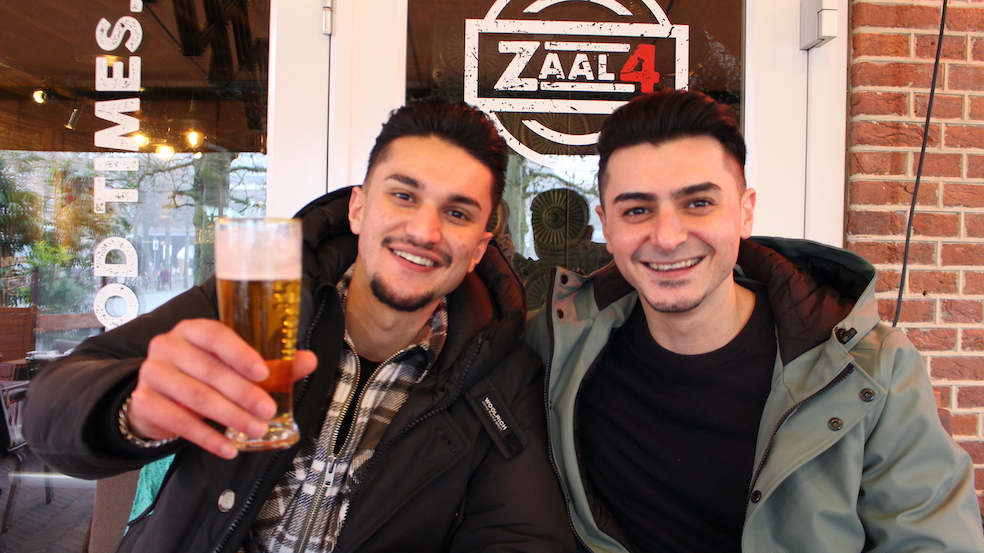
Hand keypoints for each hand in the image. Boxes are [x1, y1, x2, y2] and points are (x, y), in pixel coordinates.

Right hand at [126, 319, 316, 458]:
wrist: (155, 397)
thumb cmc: (200, 375)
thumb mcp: (231, 365)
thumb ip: (270, 364)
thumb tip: (308, 360)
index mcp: (192, 330)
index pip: (215, 335)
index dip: (240, 353)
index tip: (263, 372)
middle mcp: (168, 346)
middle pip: (210, 370)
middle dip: (243, 393)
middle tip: (268, 410)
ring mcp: (153, 373)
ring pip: (196, 397)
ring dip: (230, 416)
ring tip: (256, 430)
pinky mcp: (145, 402)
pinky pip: (180, 422)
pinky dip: (208, 437)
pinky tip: (229, 447)